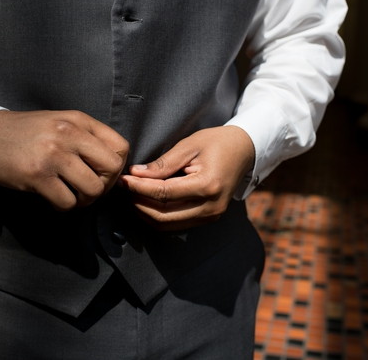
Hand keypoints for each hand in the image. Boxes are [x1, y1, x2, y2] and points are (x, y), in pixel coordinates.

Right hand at [0, 110, 129, 210]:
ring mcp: (52, 156)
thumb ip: (88, 137)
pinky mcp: (36, 176)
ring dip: (85, 199)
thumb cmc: (28, 132)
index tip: (102, 173)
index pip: (121, 147)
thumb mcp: (61, 122)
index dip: (117, 166)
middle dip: (105, 185)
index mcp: (79, 121)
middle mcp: (69, 135)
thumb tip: (116, 165)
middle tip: (88, 188)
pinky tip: (54, 198)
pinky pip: (67, 202)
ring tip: (72, 195)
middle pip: (112, 170)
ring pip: (92, 190)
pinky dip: (64, 206)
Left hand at [120, 126, 255, 230]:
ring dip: (146, 212)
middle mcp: (211, 206)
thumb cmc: (218, 143)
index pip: (164, 193)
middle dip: (139, 204)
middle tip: (125, 188)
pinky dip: (158, 216)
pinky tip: (148, 201)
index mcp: (208, 185)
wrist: (245, 151)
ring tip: (134, 194)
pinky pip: (176, 224)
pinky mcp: (208, 218)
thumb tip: (135, 175)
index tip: (122, 179)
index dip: (138, 188)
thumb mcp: (189, 146)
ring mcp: (212, 215)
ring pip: (168, 224)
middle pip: (163, 216)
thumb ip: (163, 163)